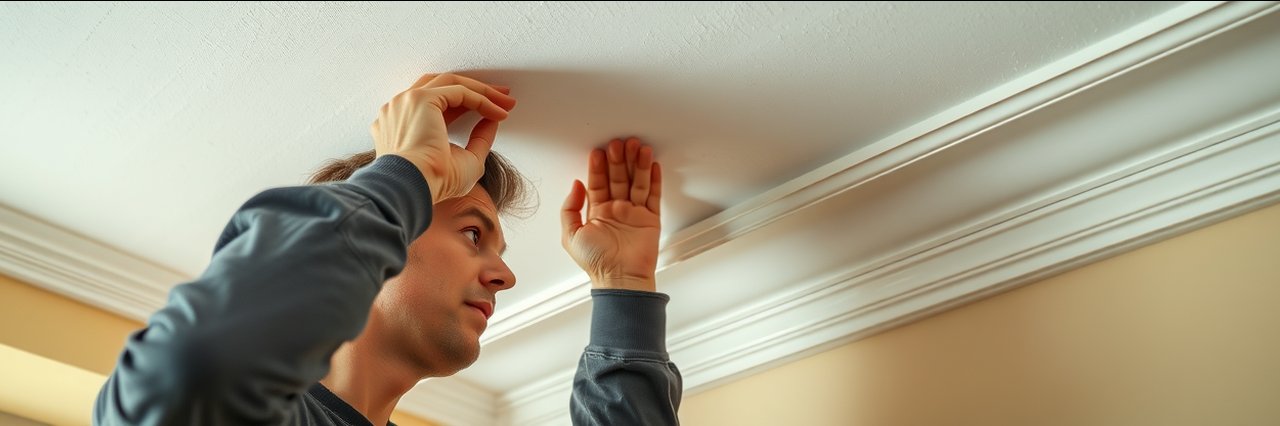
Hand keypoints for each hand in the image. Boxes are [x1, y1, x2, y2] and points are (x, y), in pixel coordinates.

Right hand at [370, 73, 516, 203]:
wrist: (414, 187)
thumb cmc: (432, 183)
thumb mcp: (466, 160)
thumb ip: (478, 139)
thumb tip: (493, 121)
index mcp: (404, 124)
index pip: (438, 104)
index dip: (467, 104)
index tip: (491, 110)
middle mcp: (402, 109)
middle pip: (443, 86)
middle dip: (476, 90)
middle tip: (503, 97)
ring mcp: (408, 101)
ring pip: (451, 83)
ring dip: (481, 90)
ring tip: (506, 101)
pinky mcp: (420, 98)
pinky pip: (458, 91)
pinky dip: (481, 99)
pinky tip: (497, 111)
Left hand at [561, 138, 662, 291]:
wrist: (619, 279)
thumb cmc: (596, 263)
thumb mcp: (570, 235)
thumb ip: (569, 208)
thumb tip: (576, 184)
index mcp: (597, 212)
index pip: (598, 183)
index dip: (598, 167)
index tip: (598, 151)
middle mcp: (616, 210)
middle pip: (618, 178)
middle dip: (618, 160)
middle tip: (619, 143)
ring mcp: (634, 213)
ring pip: (636, 182)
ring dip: (637, 164)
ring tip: (637, 147)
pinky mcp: (650, 219)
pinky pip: (653, 195)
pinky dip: (654, 179)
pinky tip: (652, 164)